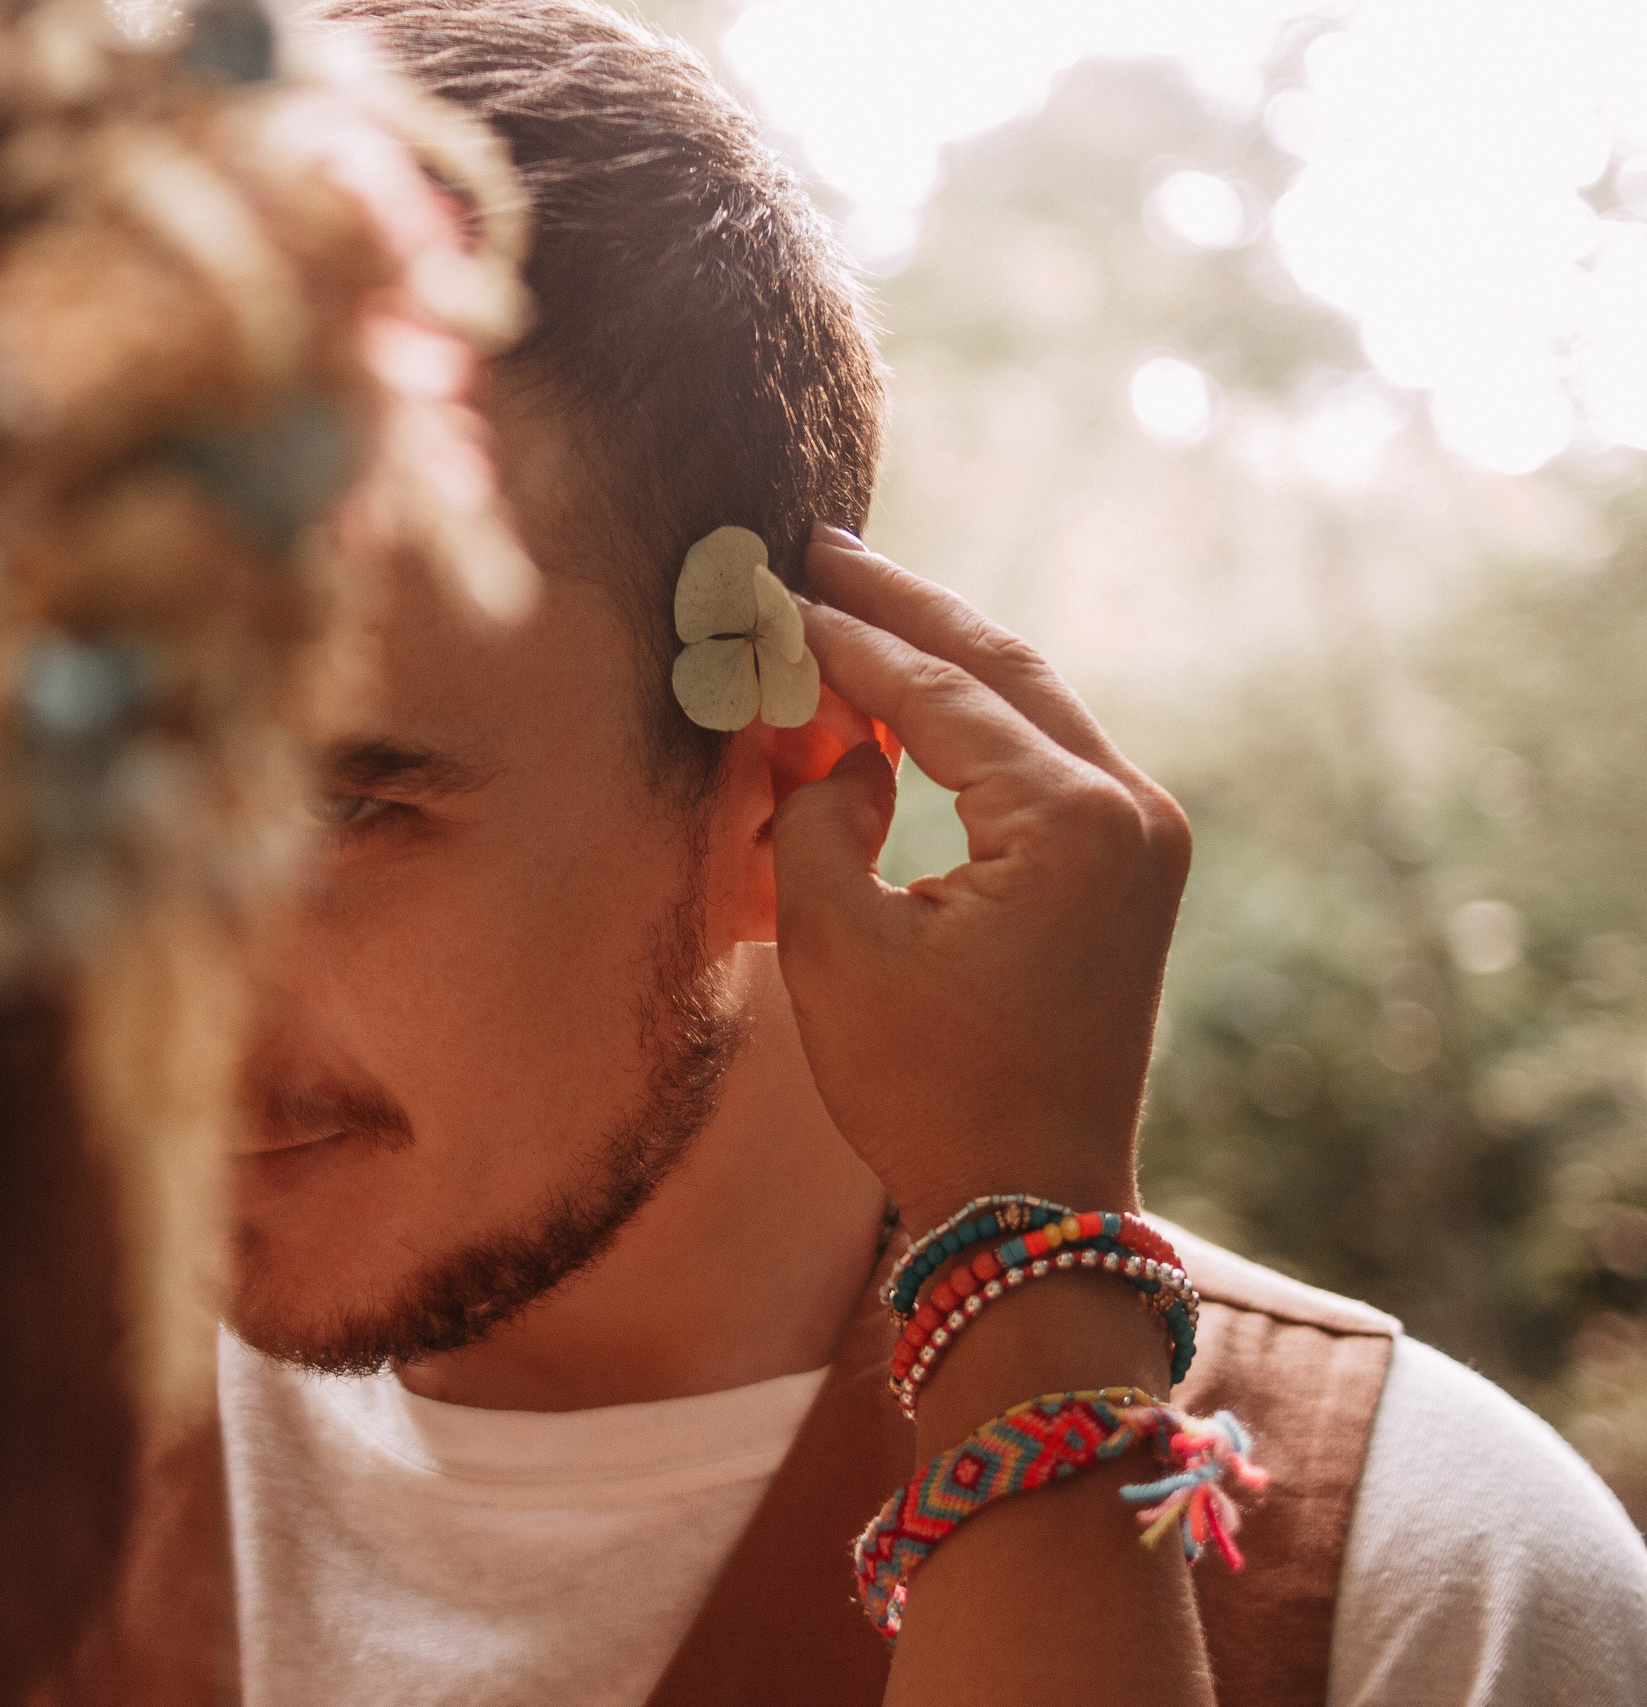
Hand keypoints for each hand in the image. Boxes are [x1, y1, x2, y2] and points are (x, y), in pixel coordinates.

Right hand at [769, 527, 1191, 1233]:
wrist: (1031, 1205)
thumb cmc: (927, 1088)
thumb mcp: (837, 944)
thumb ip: (820, 814)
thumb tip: (839, 747)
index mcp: (1070, 818)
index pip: (936, 691)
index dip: (841, 640)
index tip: (770, 590)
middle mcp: (1131, 807)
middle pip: (1001, 666)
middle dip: (904, 608)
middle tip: (818, 550)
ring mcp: (1145, 837)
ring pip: (1028, 702)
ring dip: (939, 656)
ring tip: (850, 603)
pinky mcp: (1132, 871)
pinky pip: (1043, 758)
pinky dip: (971, 721)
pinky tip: (906, 699)